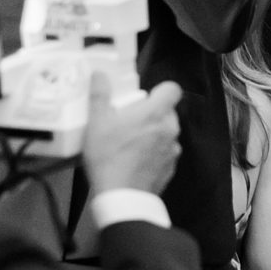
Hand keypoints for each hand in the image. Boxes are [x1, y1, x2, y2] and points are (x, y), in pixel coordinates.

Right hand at [82, 73, 182, 195]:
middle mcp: (171, 129)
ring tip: (129, 145)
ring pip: (166, 133)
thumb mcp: (96, 123)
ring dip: (153, 134)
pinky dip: (153, 154)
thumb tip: (100, 73)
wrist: (122, 196)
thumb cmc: (108, 155)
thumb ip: (99, 95)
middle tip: (127, 123)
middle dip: (150, 114)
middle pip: (167, 112)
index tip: (141, 99)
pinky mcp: (171, 168)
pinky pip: (164, 153)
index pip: (172, 89)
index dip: (159, 91)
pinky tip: (134, 162)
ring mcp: (173, 150)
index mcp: (156, 113)